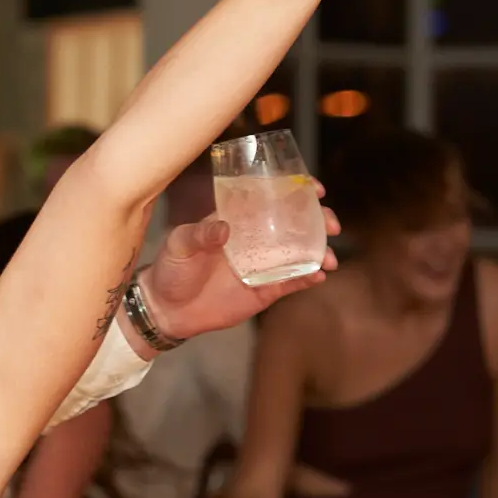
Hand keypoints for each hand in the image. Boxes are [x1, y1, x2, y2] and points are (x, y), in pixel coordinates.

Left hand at [138, 189, 340, 341]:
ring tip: (329, 258)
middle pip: (296, 224)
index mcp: (237, 220)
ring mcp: (263, 265)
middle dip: (319, 220)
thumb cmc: (171, 269)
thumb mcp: (179, 244)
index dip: (295, 190)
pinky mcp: (266, 290)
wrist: (167, 309)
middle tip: (330, 225)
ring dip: (320, 252)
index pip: (270, 198)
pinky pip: (293, 281)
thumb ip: (199, 234)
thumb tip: (224, 228)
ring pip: (301, 253)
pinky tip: (319, 275)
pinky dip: (309, 277)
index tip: (314, 189)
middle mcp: (255, 239)